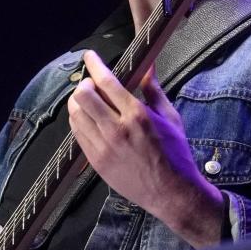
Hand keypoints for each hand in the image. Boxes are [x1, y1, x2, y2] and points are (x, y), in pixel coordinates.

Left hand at [68, 50, 224, 248]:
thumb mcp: (170, 117)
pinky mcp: (96, 162)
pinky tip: (89, 119)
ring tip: (89, 101)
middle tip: (92, 84)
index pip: (106, 82)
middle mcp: (117, 129)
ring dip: (79, 102)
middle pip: (83, 96)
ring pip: (75, 115)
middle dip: (84, 84)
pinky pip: (78, 134)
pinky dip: (79, 121)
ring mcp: (104, 147)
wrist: (172, 193)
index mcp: (137, 115)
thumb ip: (153, 90)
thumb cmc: (175, 153)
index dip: (94, 65)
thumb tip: (148, 66)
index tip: (89, 56)